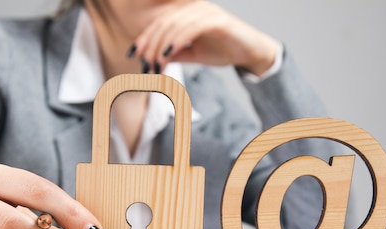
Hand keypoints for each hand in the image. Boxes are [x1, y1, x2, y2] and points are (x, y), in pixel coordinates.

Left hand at [131, 1, 279, 75]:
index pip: (161, 22)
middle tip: (145, 64)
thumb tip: (154, 60)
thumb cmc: (223, 51)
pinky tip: (167, 55)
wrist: (251, 54)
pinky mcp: (218, 20)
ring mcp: (207, 12)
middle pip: (164, 23)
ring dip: (161, 46)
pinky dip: (176, 41)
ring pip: (175, 25)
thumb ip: (175, 53)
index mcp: (188, 14)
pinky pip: (191, 28)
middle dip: (151, 44)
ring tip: (155, 64)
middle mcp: (196, 8)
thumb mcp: (193, 54)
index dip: (145, 37)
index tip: (133, 54)